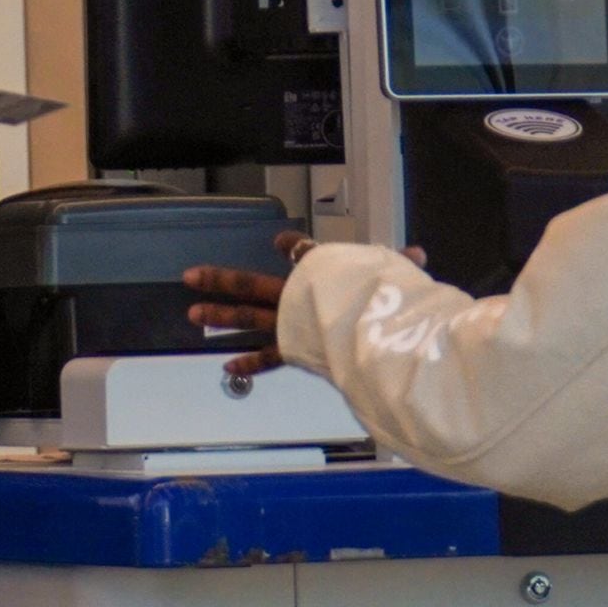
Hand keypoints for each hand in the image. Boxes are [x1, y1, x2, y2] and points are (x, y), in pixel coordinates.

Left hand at [186, 232, 426, 376]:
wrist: (367, 327)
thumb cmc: (383, 298)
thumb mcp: (395, 275)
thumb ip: (402, 264)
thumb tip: (418, 253)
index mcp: (318, 271)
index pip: (301, 252)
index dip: (292, 245)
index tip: (280, 241)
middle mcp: (294, 294)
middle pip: (250, 283)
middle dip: (220, 280)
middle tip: (189, 276)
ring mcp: (289, 323)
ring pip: (247, 318)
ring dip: (219, 316)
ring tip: (192, 314)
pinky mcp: (293, 349)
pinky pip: (267, 358)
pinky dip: (249, 363)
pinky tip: (227, 365)